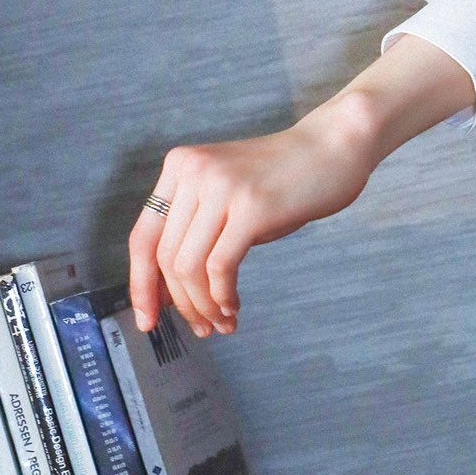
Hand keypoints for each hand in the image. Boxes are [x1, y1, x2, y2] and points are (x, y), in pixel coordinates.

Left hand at [128, 95, 378, 338]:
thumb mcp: (227, 192)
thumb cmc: (284, 177)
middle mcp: (194, 172)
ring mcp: (222, 187)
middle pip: (166, 258)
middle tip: (200, 329)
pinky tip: (233, 308)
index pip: (144, 237)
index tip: (148, 319)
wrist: (334, 145)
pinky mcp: (251, 207)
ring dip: (203, 306)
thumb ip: (197, 227)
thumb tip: (171, 291)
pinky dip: (222, 297)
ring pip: (189, 267)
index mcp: (180, 166)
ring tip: (221, 323)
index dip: (141, 285)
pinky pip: (220, 267)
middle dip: (181, 304)